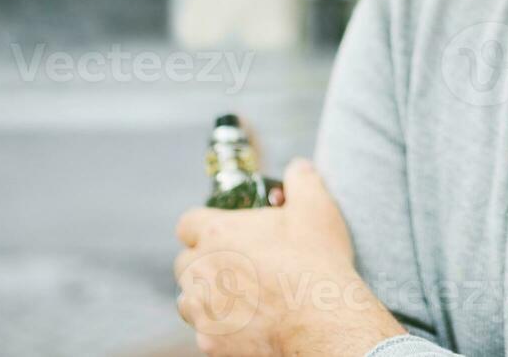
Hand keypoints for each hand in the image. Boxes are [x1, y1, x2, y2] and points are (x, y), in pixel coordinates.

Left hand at [174, 158, 404, 355]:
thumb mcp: (317, 207)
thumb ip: (302, 179)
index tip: (224, 232)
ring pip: (189, 299)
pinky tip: (248, 322)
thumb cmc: (316, 261)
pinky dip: (221, 327)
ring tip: (241, 296)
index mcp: (218, 233)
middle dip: (205, 262)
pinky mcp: (211, 341)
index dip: (203, 226)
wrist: (322, 320)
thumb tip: (298, 167)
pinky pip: (205, 331)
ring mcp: (203, 309)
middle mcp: (202, 270)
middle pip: (186, 263)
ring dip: (208, 296)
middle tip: (238, 265)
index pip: (187, 224)